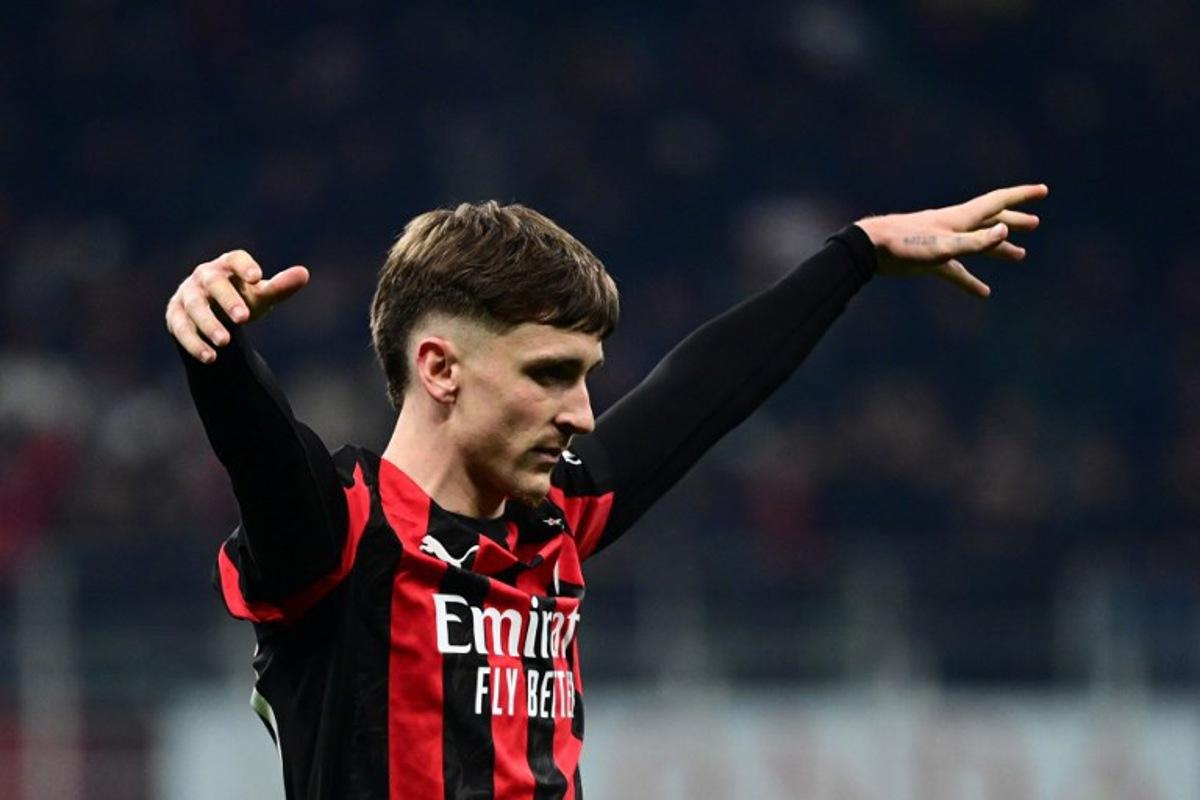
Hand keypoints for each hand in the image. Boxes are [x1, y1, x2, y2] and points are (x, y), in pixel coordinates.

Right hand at [165, 250, 309, 362]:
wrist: (211, 314)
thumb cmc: (241, 299)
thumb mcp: (261, 295)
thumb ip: (280, 287)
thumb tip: (304, 274)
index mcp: (228, 266)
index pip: (235, 259)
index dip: (244, 266)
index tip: (256, 278)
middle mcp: (204, 277)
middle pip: (214, 284)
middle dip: (227, 300)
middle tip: (243, 319)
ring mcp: (187, 295)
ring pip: (195, 307)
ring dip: (208, 324)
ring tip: (224, 342)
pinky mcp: (175, 316)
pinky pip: (181, 329)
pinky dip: (194, 343)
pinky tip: (210, 357)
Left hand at [855, 183, 1048, 296]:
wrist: (869, 249)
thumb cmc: (906, 245)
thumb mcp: (944, 246)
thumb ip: (974, 241)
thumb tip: (1005, 231)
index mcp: (961, 218)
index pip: (997, 203)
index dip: (1021, 196)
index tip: (1043, 190)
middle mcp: (954, 227)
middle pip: (990, 221)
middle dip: (1013, 221)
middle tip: (1035, 223)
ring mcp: (942, 243)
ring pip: (977, 245)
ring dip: (998, 248)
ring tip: (1019, 256)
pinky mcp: (930, 260)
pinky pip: (957, 271)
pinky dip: (970, 280)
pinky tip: (983, 293)